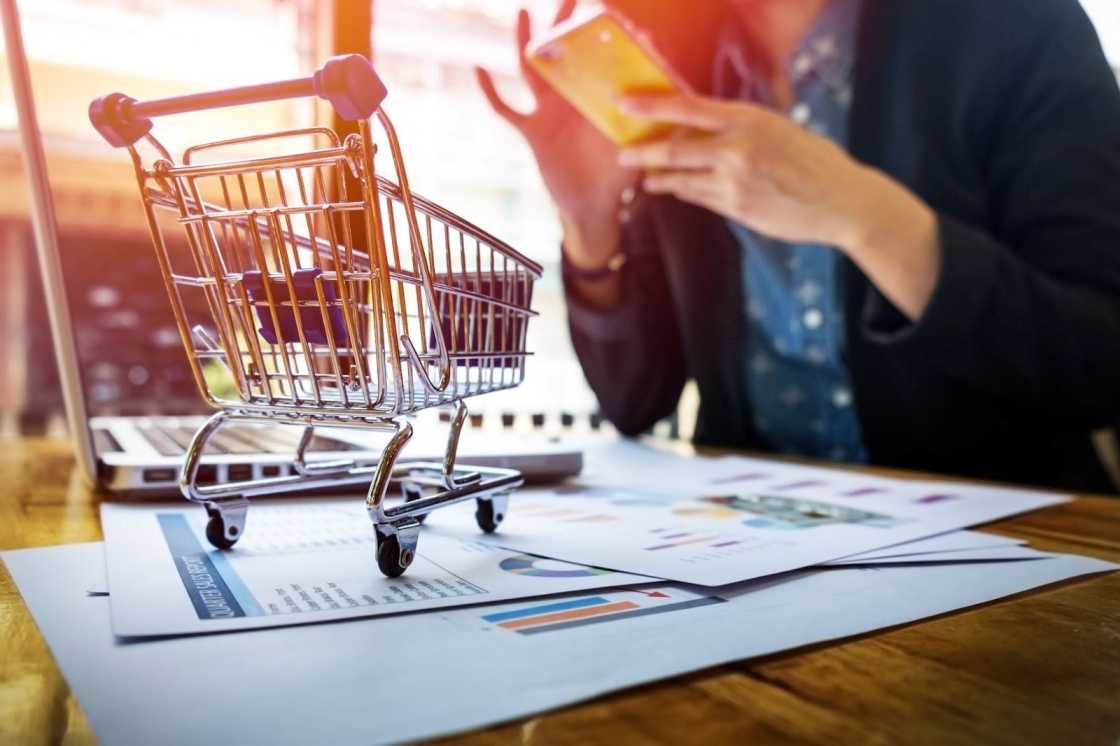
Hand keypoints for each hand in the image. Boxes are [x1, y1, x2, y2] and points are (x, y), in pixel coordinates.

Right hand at [476, 2, 637, 271]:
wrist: (592, 208)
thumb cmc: (619, 178)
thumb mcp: (641, 144)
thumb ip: (651, 117)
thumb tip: (667, 88)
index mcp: (598, 99)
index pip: (602, 60)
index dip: (607, 36)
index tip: (611, 11)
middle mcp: (573, 100)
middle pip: (567, 53)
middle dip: (567, 23)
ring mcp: (549, 113)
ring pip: (533, 71)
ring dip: (527, 42)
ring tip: (525, 12)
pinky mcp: (532, 132)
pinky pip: (506, 109)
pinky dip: (491, 91)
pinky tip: (478, 69)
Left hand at [617, 94, 940, 318]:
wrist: (842, 202)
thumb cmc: (814, 161)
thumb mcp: (778, 129)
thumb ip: (740, 129)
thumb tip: (702, 129)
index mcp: (748, 120)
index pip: (688, 109)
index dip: (652, 106)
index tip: (625, 105)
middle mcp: (737, 149)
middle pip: (674, 149)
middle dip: (643, 153)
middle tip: (623, 155)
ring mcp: (734, 183)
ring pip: (683, 179)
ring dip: (661, 179)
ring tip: (648, 178)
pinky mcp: (737, 210)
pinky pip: (700, 199)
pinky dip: (686, 192)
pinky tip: (678, 190)